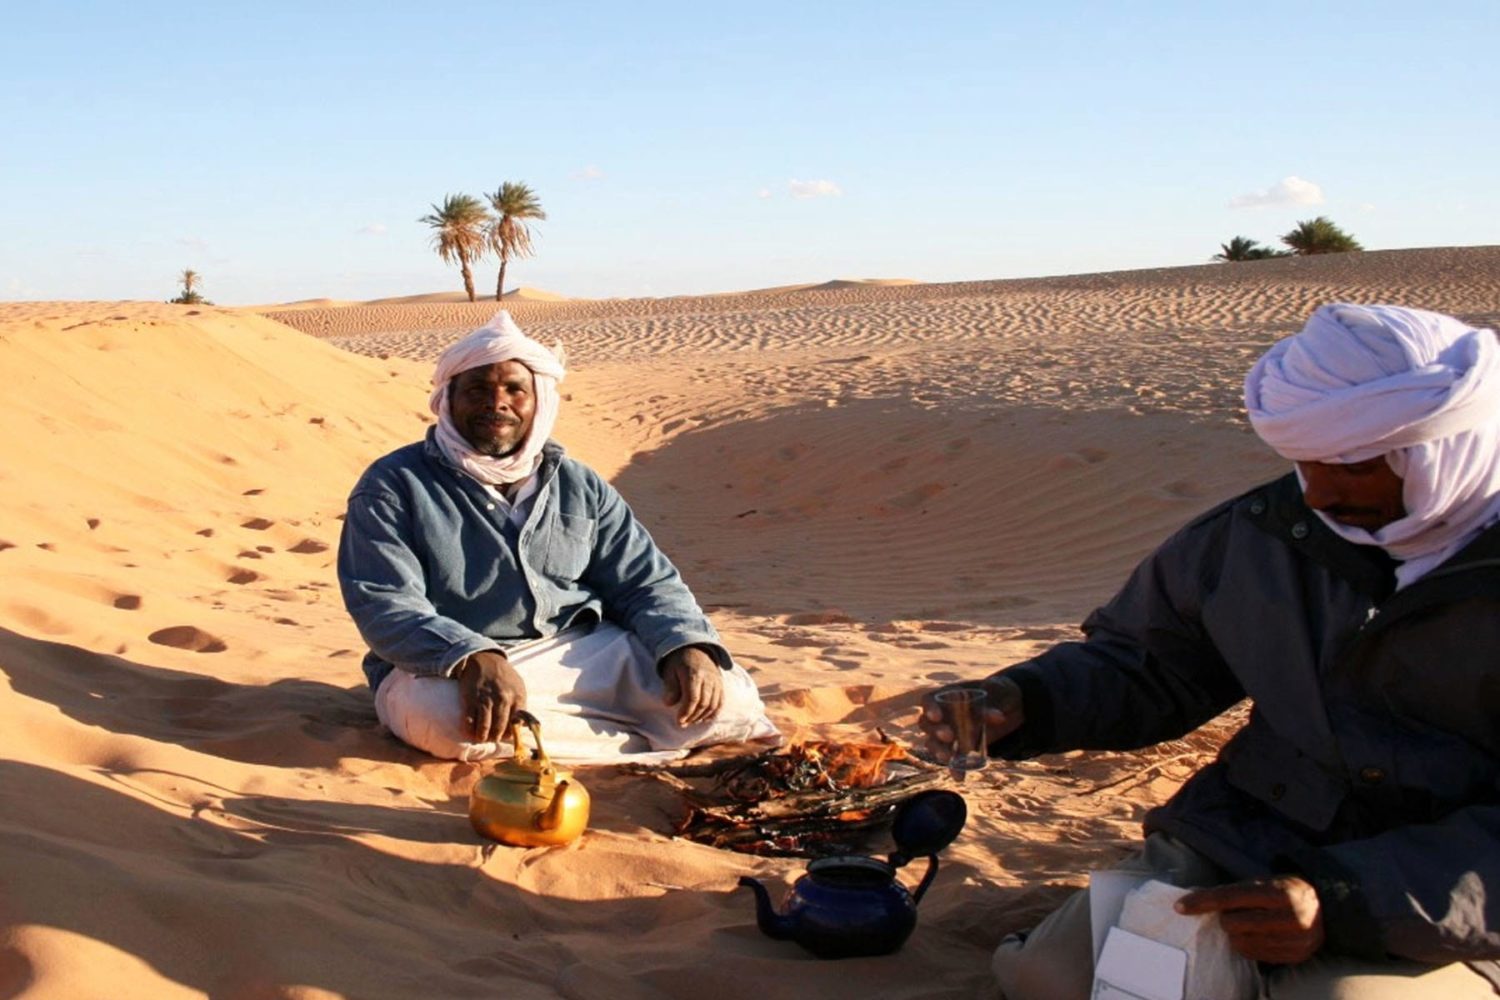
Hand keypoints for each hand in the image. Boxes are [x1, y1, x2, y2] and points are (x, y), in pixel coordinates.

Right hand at [455, 650, 525, 743]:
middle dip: (496, 737)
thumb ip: (520, 705)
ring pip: (485, 727)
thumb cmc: (503, 675)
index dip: (511, 733)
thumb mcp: (518, 686)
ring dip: (483, 736)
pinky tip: (471, 731)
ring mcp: (486, 699)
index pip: (516, 723)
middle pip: (500, 728)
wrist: (484, 659)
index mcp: (517, 696)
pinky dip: (470, 730)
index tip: (506, 736)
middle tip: (493, 739)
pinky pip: (470, 720)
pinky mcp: (470, 699)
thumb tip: (520, 727)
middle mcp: (503, 699)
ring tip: (482, 738)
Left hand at [659, 646, 724, 725]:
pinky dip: (714, 713)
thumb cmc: (679, 661)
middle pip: (704, 703)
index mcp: (694, 673)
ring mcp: (716, 681)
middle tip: (683, 724)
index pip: (692, 698)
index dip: (686, 712)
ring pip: (713, 705)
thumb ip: (670, 687)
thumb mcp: (670, 671)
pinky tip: (704, 718)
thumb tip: (668, 703)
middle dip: (693, 717)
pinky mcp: (720, 684)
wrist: (695, 647)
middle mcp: (708, 678)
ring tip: (691, 721)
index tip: (679, 721)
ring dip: (702, 716)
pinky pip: (720, 702)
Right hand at [918, 675, 1023, 762]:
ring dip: (938, 750)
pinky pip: (953, 758)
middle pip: (927, 724)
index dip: (929, 708)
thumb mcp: (998, 692)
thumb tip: (999, 717)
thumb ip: (995, 702)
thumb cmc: (999, 692)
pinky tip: (959, 777)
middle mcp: (944, 714)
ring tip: (947, 757)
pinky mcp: (960, 747)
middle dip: (935, 732)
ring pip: (934, 743)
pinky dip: (955, 768)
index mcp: (947, 695)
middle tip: (949, 736)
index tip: (937, 717)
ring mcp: (950, 732)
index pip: (928, 700)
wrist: (1008, 706)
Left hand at [1175, 876, 1324, 963]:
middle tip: (1233, 913)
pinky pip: (1255, 956)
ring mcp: (1294, 940)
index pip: (1231, 898)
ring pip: (1241, 943)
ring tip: (1248, 923)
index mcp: (1280, 893)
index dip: (1203, 902)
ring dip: (1235, 934)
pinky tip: (1256, 935)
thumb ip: (1238, 891)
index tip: (1180, 906)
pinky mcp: (1295, 956)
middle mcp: (1289, 917)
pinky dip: (1248, 945)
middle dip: (1225, 919)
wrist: (1327, 909)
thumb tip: (1200, 900)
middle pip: (1233, 924)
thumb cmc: (1287, 890)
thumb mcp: (1266, 881)